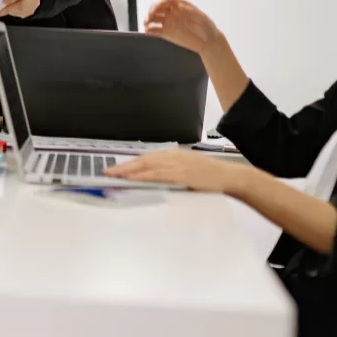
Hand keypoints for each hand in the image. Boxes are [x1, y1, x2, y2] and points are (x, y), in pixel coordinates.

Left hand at [106, 148, 253, 193]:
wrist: (229, 177)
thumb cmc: (210, 177)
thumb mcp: (188, 171)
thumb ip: (172, 173)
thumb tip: (156, 181)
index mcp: (173, 155)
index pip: (146, 158)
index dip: (130, 163)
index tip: (116, 169)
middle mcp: (172, 156)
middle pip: (142, 160)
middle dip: (124, 166)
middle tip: (107, 172)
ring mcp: (176, 164)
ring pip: (146, 165)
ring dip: (129, 170)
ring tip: (114, 175)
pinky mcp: (180, 174)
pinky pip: (157, 174)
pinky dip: (143, 176)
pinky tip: (133, 179)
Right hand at [144, 0, 222, 56]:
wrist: (209, 42)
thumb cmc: (207, 28)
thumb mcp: (202, 18)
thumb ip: (191, 12)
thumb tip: (181, 8)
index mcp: (181, 6)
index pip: (167, 0)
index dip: (162, 2)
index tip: (159, 6)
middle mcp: (173, 13)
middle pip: (158, 8)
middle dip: (152, 10)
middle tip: (150, 16)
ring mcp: (169, 23)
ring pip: (154, 18)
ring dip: (148, 19)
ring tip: (146, 23)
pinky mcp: (167, 34)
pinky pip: (156, 30)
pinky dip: (150, 30)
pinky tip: (147, 31)